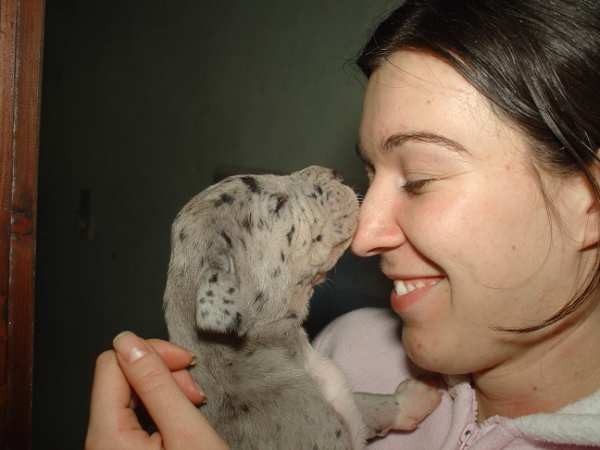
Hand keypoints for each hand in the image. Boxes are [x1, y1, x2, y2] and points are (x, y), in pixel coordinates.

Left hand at [85, 331, 228, 449]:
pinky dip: (160, 406)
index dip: (150, 353)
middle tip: (193, 391)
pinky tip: (181, 415)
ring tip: (192, 404)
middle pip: (119, 377)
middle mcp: (100, 443)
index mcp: (108, 437)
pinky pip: (133, 412)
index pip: (112, 363)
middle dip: (162, 373)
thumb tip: (130, 342)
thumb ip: (156, 384)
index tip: (183, 363)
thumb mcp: (186, 432)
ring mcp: (109, 448)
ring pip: (129, 392)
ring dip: (164, 389)